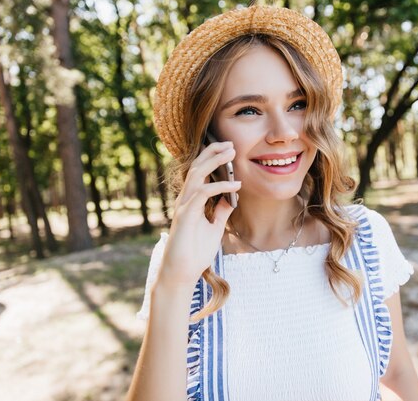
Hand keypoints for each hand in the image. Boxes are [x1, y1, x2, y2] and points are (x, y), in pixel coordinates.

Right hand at [158, 141, 240, 287]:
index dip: (212, 159)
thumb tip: (230, 198)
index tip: (229, 150)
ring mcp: (184, 206)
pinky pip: (202, 194)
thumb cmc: (195, 252)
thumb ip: (220, 211)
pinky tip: (235, 186)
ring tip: (231, 153)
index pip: (200, 173)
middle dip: (213, 153)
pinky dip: (220, 187)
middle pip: (197, 167)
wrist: (182, 273)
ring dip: (214, 162)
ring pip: (197, 175)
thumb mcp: (214, 228)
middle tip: (230, 144)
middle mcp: (185, 200)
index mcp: (191, 201)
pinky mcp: (186, 215)